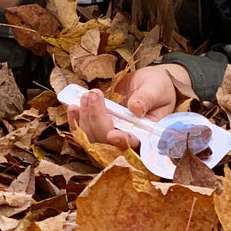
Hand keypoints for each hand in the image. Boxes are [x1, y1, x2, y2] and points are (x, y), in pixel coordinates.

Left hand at [69, 65, 191, 149]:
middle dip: (97, 120)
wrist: (148, 84)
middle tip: (93, 95)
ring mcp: (111, 136)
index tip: (113, 134)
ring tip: (85, 97)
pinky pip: (84, 132)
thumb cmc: (157, 88)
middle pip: (108, 142)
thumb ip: (146, 98)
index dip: (122, 143)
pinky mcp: (99, 129)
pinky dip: (76, 121)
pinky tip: (73, 108)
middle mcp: (128, 140)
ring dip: (85, 119)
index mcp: (147, 136)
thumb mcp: (156, 89)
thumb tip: (136, 107)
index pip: (134, 146)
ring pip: (92, 139)